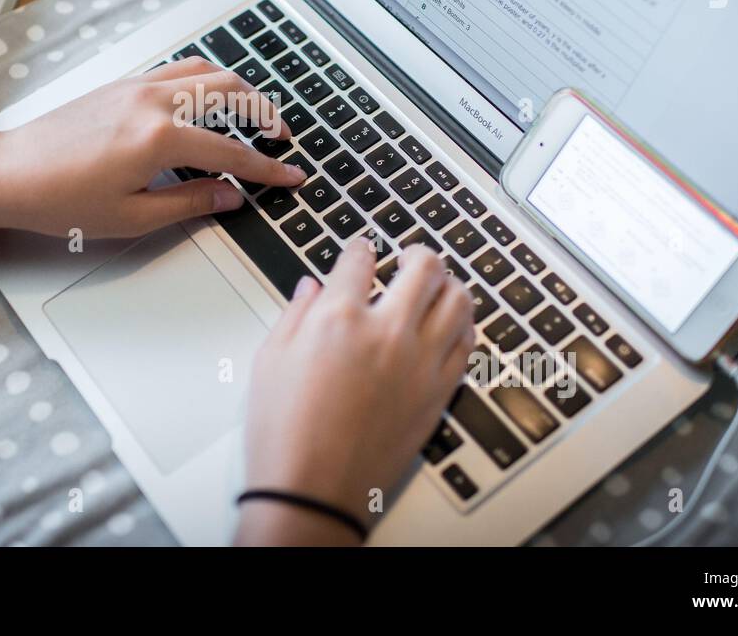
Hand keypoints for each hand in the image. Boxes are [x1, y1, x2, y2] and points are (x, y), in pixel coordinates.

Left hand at [0, 57, 305, 237]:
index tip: (291, 175)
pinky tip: (209, 99)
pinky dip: (206, 79)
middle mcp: (152, 103)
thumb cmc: (59, 198)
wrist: (8, 172)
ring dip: (239, 88)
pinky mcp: (123, 83)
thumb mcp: (132, 217)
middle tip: (281, 137)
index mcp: (158, 139)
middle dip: (264, 113)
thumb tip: (230, 196)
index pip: (233, 153)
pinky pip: (178, 70)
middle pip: (230, 93)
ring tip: (254, 113)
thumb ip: (191, 203)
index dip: (268, 168)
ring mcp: (137, 87)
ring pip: (206, 71)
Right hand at [236, 240, 474, 544]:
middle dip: (416, 253)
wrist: (314, 490)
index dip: (360, 248)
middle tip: (410, 256)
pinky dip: (462, 327)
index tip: (361, 249)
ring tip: (438, 285)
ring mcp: (419, 362)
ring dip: (448, 284)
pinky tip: (450, 326)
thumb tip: (311, 289)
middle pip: (423, 267)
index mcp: (338, 318)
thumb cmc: (286, 433)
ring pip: (458, 301)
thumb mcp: (271, 361)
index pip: (360, 259)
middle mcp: (386, 333)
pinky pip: (467, 345)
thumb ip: (295, 314)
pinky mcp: (438, 393)